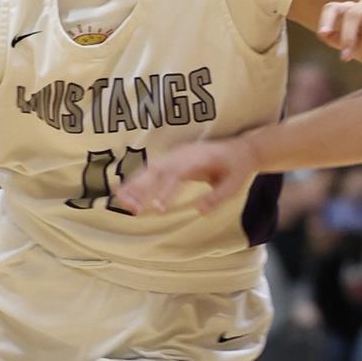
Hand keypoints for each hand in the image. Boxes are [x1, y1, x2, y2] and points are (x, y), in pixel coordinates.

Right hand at [117, 137, 259, 216]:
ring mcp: (176, 155)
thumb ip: (217, 197)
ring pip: (150, 168)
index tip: (158, 209)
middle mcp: (183, 154)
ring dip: (134, 184)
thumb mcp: (234, 184)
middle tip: (131, 207)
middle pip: (157, 169)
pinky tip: (124, 193)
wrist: (241, 149)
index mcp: (198, 158)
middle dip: (142, 187)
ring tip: (120, 201)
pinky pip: (151, 169)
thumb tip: (200, 211)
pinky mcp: (172, 160)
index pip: (177, 174)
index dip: (166, 191)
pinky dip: (137, 180)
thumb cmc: (238, 168)